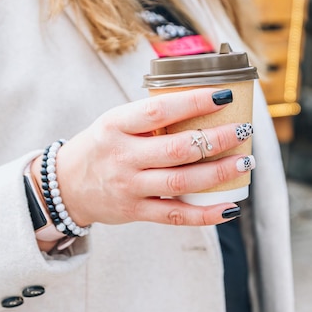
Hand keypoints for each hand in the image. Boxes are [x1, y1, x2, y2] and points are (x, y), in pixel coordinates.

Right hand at [31, 88, 253, 227]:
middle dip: (217, 139)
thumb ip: (150, 117)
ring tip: (244, 161)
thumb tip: (204, 103)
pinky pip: (175, 215)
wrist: (66, 186)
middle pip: (178, 149)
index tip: (224, 96)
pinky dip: (206, 214)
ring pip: (181, 181)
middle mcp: (122, 156)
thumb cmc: (102, 146)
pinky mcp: (135, 211)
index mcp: (116, 125)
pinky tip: (230, 207)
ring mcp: (129, 187)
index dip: (194, 103)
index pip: (159, 111)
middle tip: (244, 131)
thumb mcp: (116, 122)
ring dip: (218, 173)